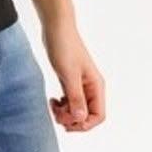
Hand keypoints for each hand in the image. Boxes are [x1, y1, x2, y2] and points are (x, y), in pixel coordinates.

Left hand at [41, 17, 104, 132]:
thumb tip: (81, 119)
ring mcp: (80, 85)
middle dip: (72, 120)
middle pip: (87, 116)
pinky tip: (53, 101)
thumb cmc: (64, 47)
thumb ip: (75, 97)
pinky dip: (62, 106)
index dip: (84, 124)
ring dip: (65, 114)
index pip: (98, 116)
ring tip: (53, 106)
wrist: (56, 27)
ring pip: (77, 110)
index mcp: (96, 86)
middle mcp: (91, 87)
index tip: (67, 121)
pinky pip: (69, 102)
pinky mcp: (70, 81)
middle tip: (56, 113)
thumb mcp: (68, 74)